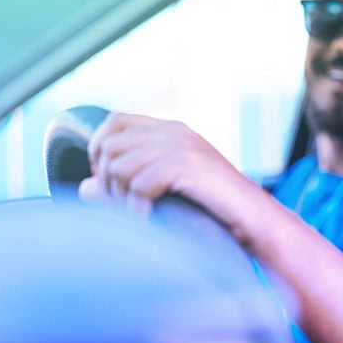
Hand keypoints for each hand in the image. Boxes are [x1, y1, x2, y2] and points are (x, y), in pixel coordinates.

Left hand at [78, 113, 255, 221]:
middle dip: (108, 181)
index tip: (106, 180)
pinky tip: (152, 219)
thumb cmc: (216, 211)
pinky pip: (139, 184)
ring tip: (140, 215)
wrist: (258, 221)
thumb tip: (84, 188)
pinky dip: (138, 208)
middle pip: (111, 145)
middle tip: (124, 206)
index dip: (99, 149)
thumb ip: (131, 182)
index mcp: (173, 130)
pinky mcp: (188, 164)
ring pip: (120, 167)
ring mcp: (183, 145)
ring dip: (121, 198)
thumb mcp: (170, 190)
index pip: (114, 122)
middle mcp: (176, 131)